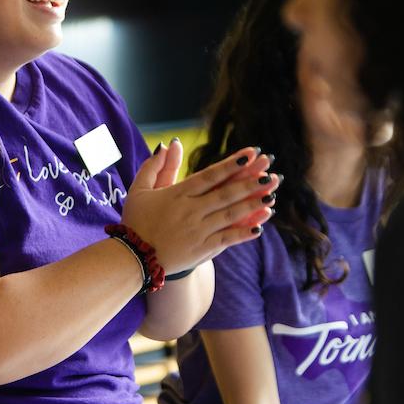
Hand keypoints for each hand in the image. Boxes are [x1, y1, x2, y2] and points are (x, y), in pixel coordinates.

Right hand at [121, 143, 277, 273]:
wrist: (133, 258)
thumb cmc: (135, 221)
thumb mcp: (139, 190)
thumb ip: (155, 166)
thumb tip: (168, 145)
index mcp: (177, 194)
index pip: (210, 175)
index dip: (231, 165)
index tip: (250, 154)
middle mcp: (190, 211)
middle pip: (225, 193)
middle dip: (250, 183)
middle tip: (270, 173)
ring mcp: (198, 231)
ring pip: (230, 215)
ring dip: (252, 205)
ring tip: (271, 195)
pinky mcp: (202, 249)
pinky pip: (226, 239)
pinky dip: (242, 233)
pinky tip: (259, 227)